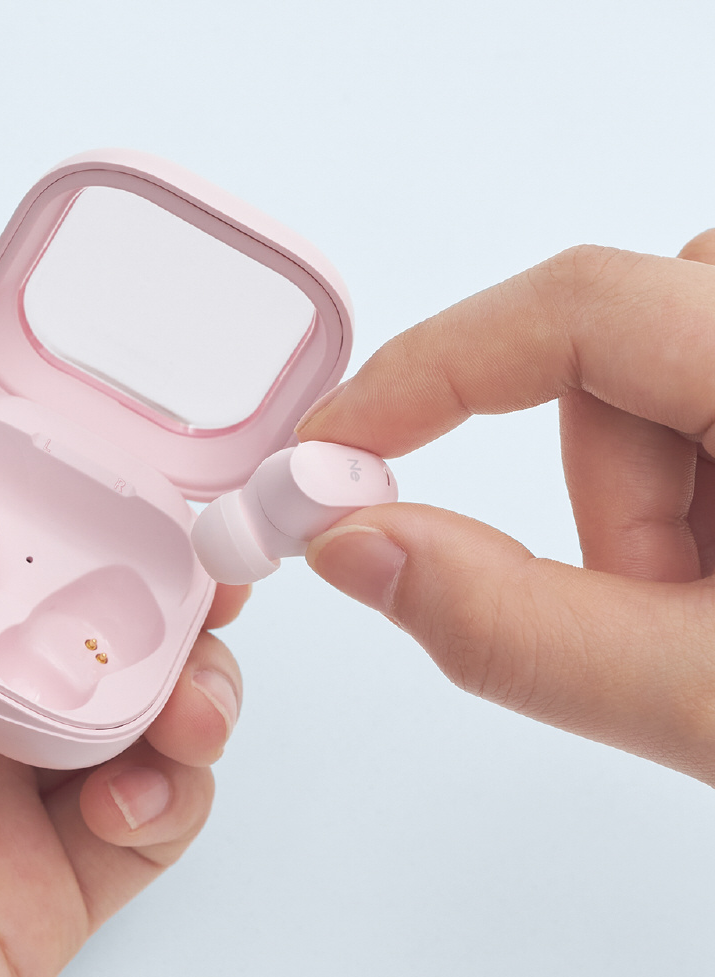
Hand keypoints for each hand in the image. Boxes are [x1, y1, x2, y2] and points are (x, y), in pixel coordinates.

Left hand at [0, 319, 246, 976]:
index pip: (34, 522)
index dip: (104, 490)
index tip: (155, 475)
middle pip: (115, 609)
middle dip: (183, 588)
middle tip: (219, 576)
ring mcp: (21, 779)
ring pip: (157, 703)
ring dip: (202, 688)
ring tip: (192, 705)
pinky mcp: (62, 872)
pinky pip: (159, 812)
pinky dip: (176, 794)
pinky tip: (136, 796)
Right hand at [298, 230, 714, 784]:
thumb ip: (510, 631)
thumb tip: (353, 546)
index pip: (579, 308)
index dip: (427, 371)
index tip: (336, 446)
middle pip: (619, 353)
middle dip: (607, 496)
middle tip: (669, 609)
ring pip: (656, 373)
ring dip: (652, 498)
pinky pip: (699, 382)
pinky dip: (690, 479)